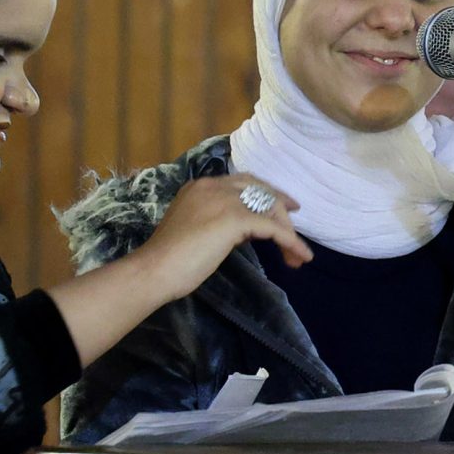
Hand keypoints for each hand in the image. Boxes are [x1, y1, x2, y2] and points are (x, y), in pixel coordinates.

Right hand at [139, 173, 313, 296]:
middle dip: (281, 209)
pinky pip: (272, 227)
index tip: (284, 207)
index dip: (266, 194)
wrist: (154, 269)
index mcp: (200, 186)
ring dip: (288, 231)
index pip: (243, 183)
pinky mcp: (234, 218)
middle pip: (260, 190)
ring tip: (297, 255)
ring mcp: (224, 199)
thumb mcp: (195, 230)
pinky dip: (290, 241)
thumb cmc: (168, 259)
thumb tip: (243, 230)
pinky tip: (299, 256)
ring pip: (269, 207)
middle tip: (295, 230)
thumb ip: (217, 222)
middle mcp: (213, 186)